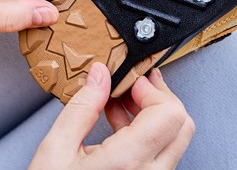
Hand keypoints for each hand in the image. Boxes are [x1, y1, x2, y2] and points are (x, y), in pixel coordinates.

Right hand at [30, 63, 194, 169]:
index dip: (153, 90)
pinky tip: (119, 125)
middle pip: (181, 124)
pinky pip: (162, 155)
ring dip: (153, 115)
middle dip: (158, 98)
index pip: (169, 114)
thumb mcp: (55, 150)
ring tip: (118, 104)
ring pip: (175, 139)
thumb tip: (100, 74)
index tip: (132, 80)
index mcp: (126, 163)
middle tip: (132, 86)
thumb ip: (82, 107)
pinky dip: (148, 134)